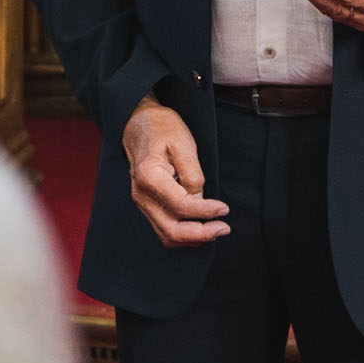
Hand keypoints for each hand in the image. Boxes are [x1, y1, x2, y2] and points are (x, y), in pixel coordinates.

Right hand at [123, 97, 229, 246]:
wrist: (139, 123)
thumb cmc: (163, 129)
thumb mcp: (184, 143)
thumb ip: (192, 174)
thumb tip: (199, 200)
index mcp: (150, 177)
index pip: (181, 206)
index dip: (206, 212)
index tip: (224, 209)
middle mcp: (142, 195)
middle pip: (172, 230)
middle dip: (201, 234)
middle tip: (224, 228)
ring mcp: (142, 202)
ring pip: (167, 236)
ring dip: (193, 239)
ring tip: (216, 229)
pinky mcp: (147, 205)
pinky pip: (164, 229)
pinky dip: (184, 235)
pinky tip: (201, 226)